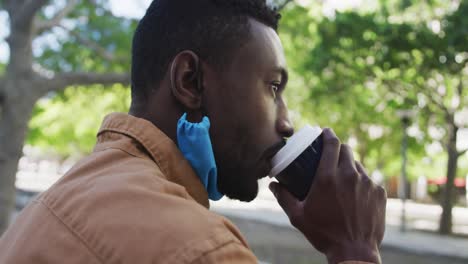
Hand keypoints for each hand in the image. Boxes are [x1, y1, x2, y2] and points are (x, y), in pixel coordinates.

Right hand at [269, 128, 385, 263]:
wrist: (354, 252)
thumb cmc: (323, 233)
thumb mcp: (298, 216)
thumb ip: (284, 197)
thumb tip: (273, 185)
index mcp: (328, 177)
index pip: (331, 144)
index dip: (328, 134)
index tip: (325, 131)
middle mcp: (349, 176)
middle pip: (346, 150)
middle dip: (339, 149)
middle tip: (331, 156)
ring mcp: (367, 183)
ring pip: (358, 165)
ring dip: (350, 167)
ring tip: (342, 180)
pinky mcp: (379, 193)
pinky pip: (369, 180)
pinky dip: (361, 183)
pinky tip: (355, 195)